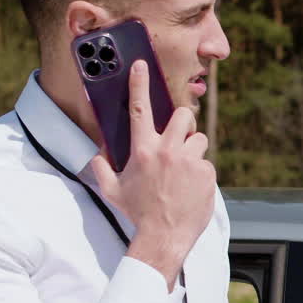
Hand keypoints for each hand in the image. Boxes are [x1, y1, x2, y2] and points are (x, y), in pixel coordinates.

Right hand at [91, 59, 215, 288]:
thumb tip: (95, 156)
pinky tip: (191, 189)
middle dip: (183, 122)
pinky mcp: (207, 174)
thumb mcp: (113, 192)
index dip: (139, 84)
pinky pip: (206, 164)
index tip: (140, 65)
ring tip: (184, 170)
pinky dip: (200, 174)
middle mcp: (168, 151)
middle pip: (183, 116)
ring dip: (193, 150)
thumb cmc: (137, 214)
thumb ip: (102, 169)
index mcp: (143, 151)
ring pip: (199, 140)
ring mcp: (190, 162)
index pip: (140, 109)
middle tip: (179, 136)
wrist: (163, 238)